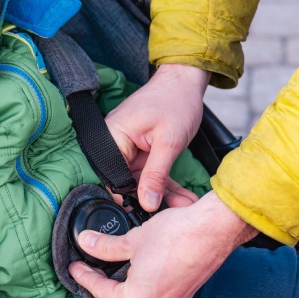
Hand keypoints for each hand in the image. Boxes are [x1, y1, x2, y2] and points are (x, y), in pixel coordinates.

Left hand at [68, 191, 257, 297]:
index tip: (74, 267)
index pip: (100, 292)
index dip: (84, 277)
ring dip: (120, 293)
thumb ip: (105, 246)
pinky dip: (140, 291)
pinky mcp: (183, 297)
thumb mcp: (133, 239)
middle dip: (100, 290)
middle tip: (88, 272)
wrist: (213, 230)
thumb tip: (86, 243)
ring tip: (109, 274)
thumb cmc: (176, 235)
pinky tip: (136, 274)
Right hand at [105, 64, 209, 211]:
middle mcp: (116, 142)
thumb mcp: (169, 143)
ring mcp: (128, 146)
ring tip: (184, 205)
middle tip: (173, 214)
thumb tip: (146, 204)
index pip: (113, 178)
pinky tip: (181, 196)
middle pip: (127, 181)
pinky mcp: (141, 149)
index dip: (129, 199)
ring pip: (141, 179)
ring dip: (163, 193)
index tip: (147, 216)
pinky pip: (150, 172)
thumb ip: (156, 175)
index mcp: (113, 137)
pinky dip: (165, 182)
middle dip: (151, 198)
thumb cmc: (175, 102)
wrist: (185, 81)